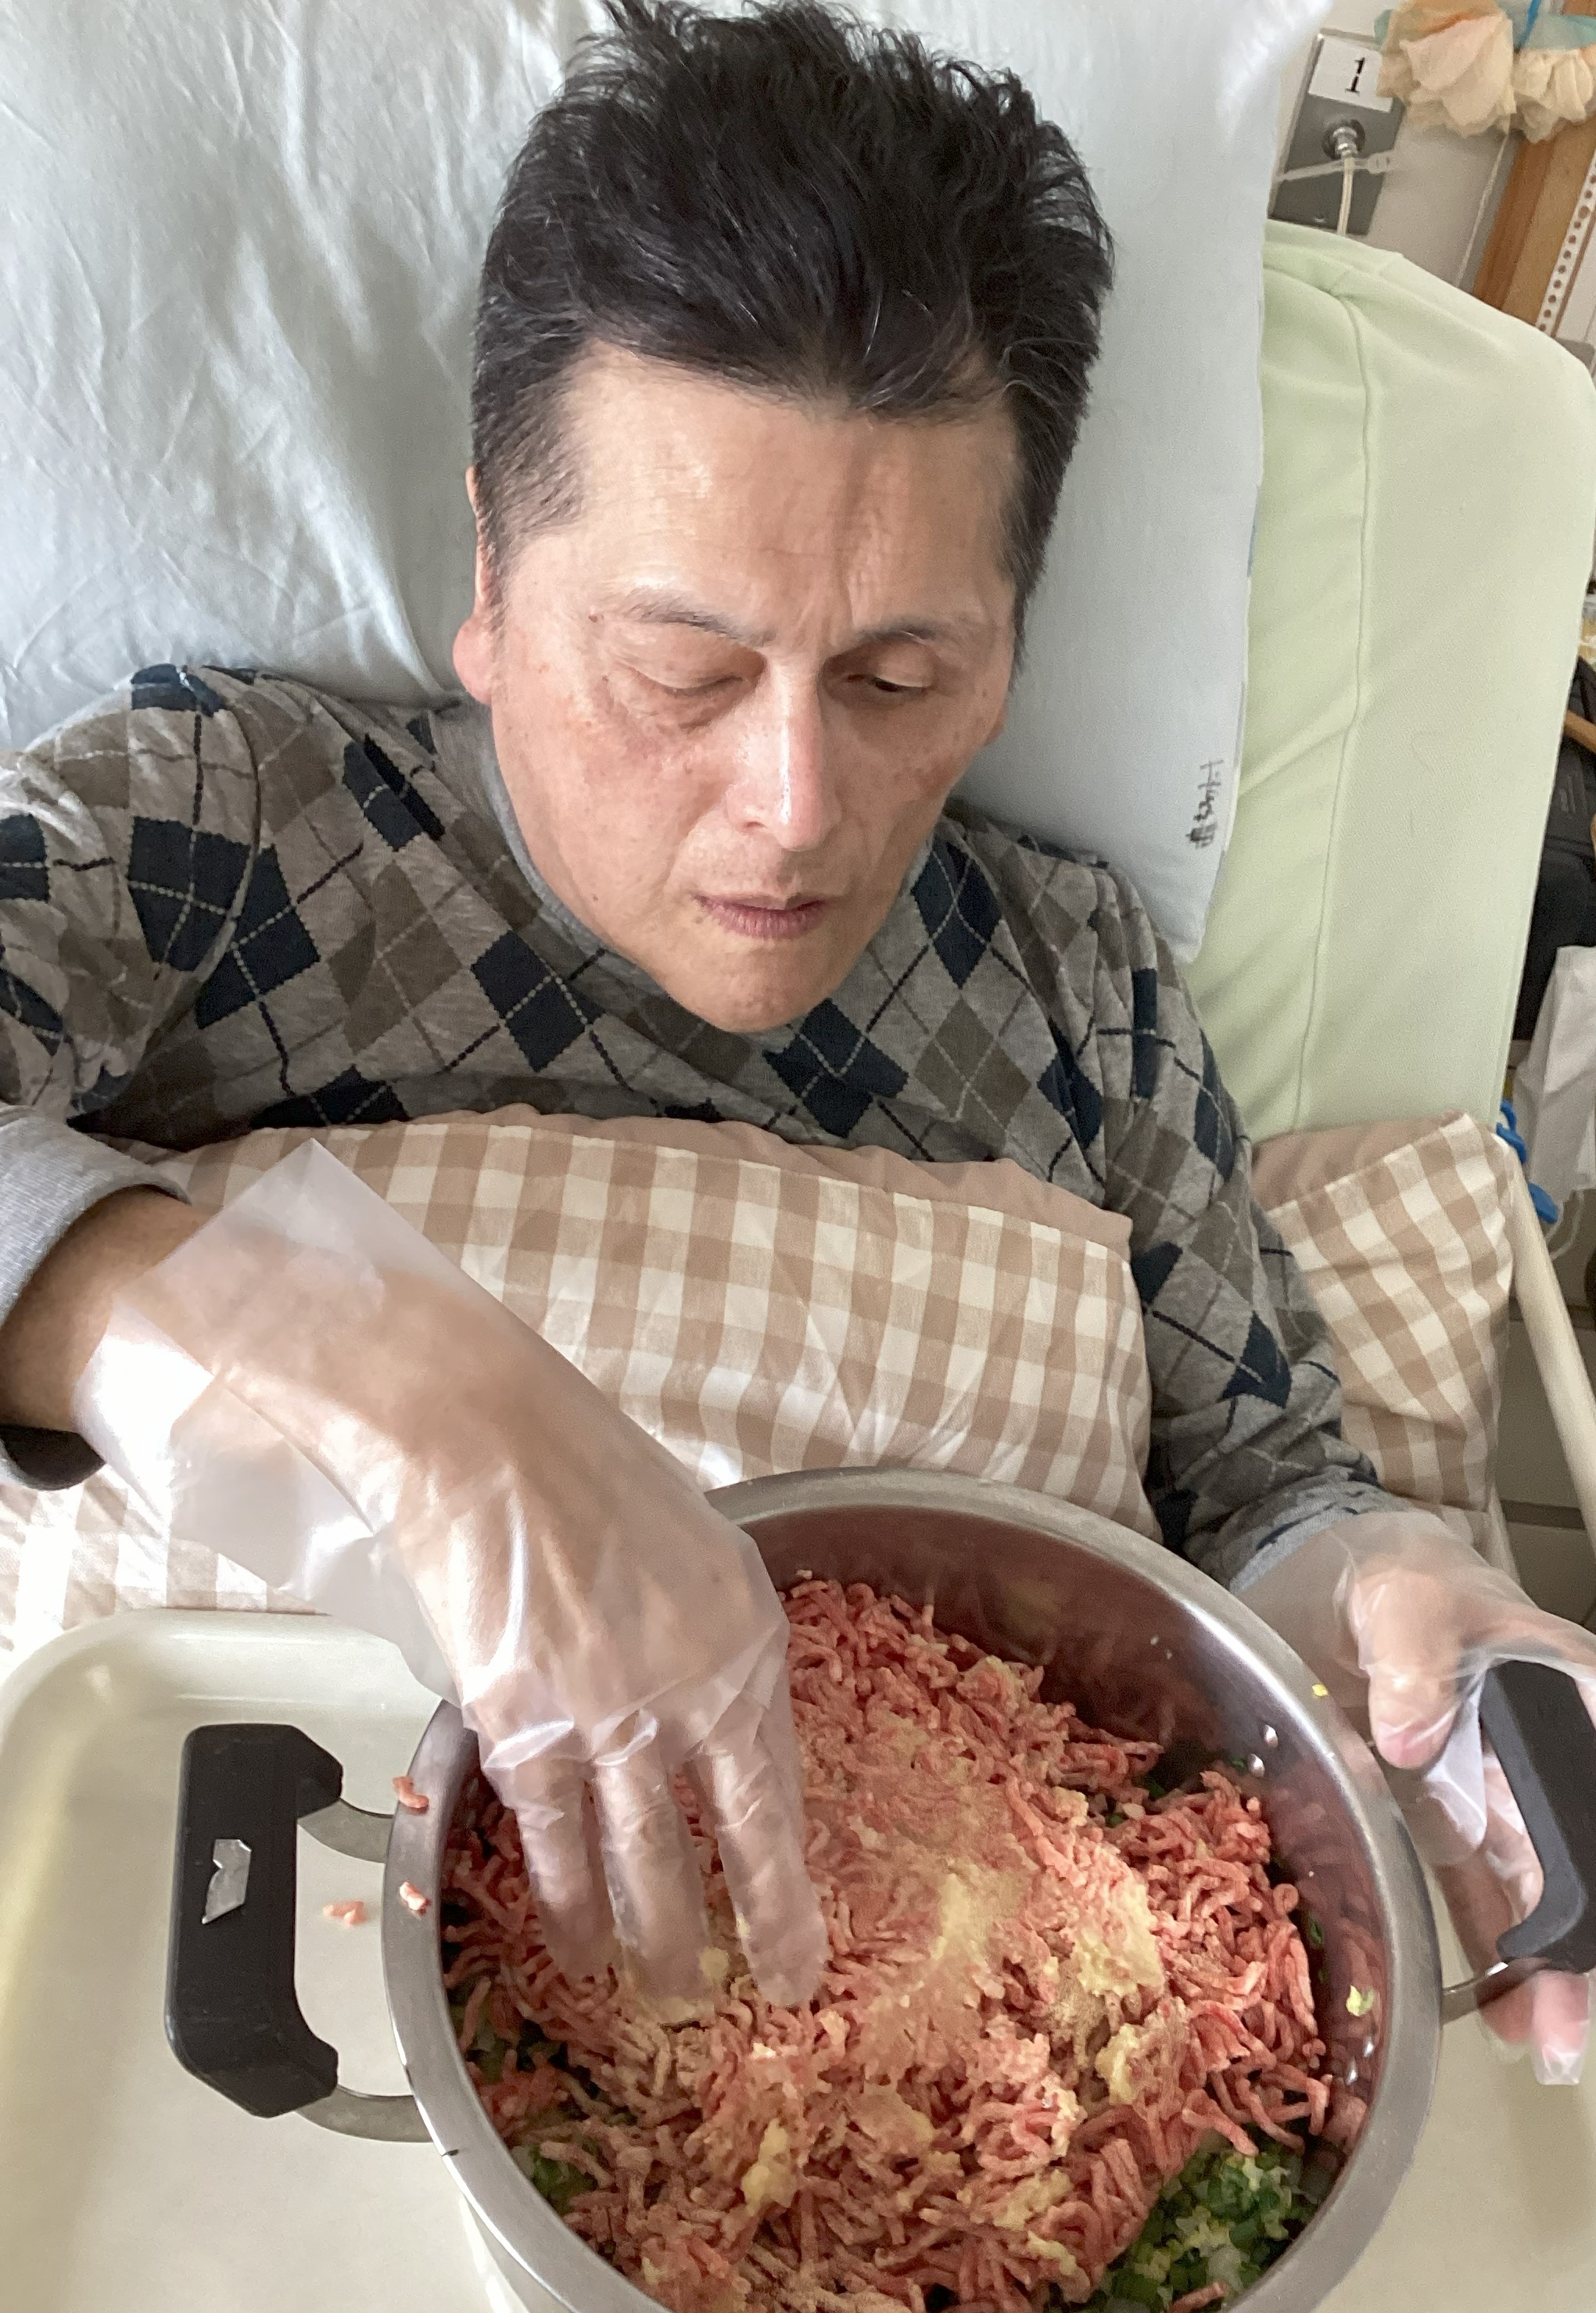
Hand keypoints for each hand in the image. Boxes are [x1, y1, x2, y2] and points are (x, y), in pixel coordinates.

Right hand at [74, 1144, 825, 2007]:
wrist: (487, 1435)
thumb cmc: (587, 1467)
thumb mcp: (690, 1544)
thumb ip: (703, 1633)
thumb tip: (695, 1700)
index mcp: (750, 1637)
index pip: (780, 1778)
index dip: (786, 1863)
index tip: (801, 1922)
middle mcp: (699, 1690)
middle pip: (737, 1839)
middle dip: (750, 1929)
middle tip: (767, 1992)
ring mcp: (615, 1719)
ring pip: (645, 1861)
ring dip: (654, 1939)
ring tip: (660, 1995)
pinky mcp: (529, 1731)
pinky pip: (554, 1842)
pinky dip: (564, 1902)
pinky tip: (574, 1945)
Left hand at [1243, 1511, 1595, 2084]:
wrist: (1342, 1583)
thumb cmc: (1395, 1580)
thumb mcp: (1405, 1596)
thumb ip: (1415, 1653)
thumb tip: (1412, 1736)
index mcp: (1561, 1689)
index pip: (1593, 1748)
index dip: (1593, 1855)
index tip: (1588, 1923)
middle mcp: (1541, 1754)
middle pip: (1578, 1853)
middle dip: (1582, 1944)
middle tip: (1568, 2021)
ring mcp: (1497, 1797)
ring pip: (1542, 1892)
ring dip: (1549, 1971)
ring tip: (1547, 2042)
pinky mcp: (1448, 1823)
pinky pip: (1483, 1895)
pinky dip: (1498, 1956)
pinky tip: (1505, 2017)